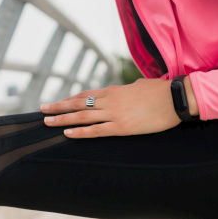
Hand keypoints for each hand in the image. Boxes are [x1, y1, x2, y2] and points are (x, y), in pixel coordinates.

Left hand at [39, 78, 180, 137]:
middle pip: (78, 103)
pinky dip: (80, 131)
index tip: (58, 102)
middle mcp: (109, 100)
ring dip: (62, 118)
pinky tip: (67, 133)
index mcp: (114, 90)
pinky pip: (96, 130)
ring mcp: (114, 114)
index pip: (86, 94)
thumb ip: (131, 88)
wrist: (175, 98)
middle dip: (58, 107)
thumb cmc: (162, 91)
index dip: (70, 99)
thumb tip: (131, 88)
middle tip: (42, 109)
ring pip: (82, 116)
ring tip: (47, 122)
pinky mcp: (122, 127)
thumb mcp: (141, 85)